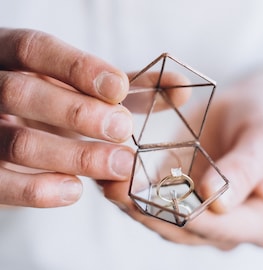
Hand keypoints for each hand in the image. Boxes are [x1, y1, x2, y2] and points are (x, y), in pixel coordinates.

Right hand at [0, 28, 133, 206]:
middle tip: (123, 128)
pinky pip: (2, 185)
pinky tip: (77, 190)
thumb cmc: (59, 104)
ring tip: (121, 165)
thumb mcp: (88, 89)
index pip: (35, 49)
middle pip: (23, 93)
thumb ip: (133, 88)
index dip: (77, 67)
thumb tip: (182, 89)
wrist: (10, 133)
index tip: (118, 88)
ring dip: (75, 156)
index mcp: (13, 58)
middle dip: (78, 112)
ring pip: (18, 142)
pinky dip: (41, 191)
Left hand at [102, 70, 262, 249]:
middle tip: (117, 190)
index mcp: (262, 222)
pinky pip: (157, 197)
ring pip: (165, 218)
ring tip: (108, 182)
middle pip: (186, 229)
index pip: (223, 229)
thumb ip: (244, 171)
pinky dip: (135, 188)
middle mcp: (228, 226)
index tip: (160, 199)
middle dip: (150, 211)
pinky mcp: (183, 193)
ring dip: (134, 202)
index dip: (191, 216)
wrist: (255, 110)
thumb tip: (216, 204)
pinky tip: (114, 175)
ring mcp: (202, 212)